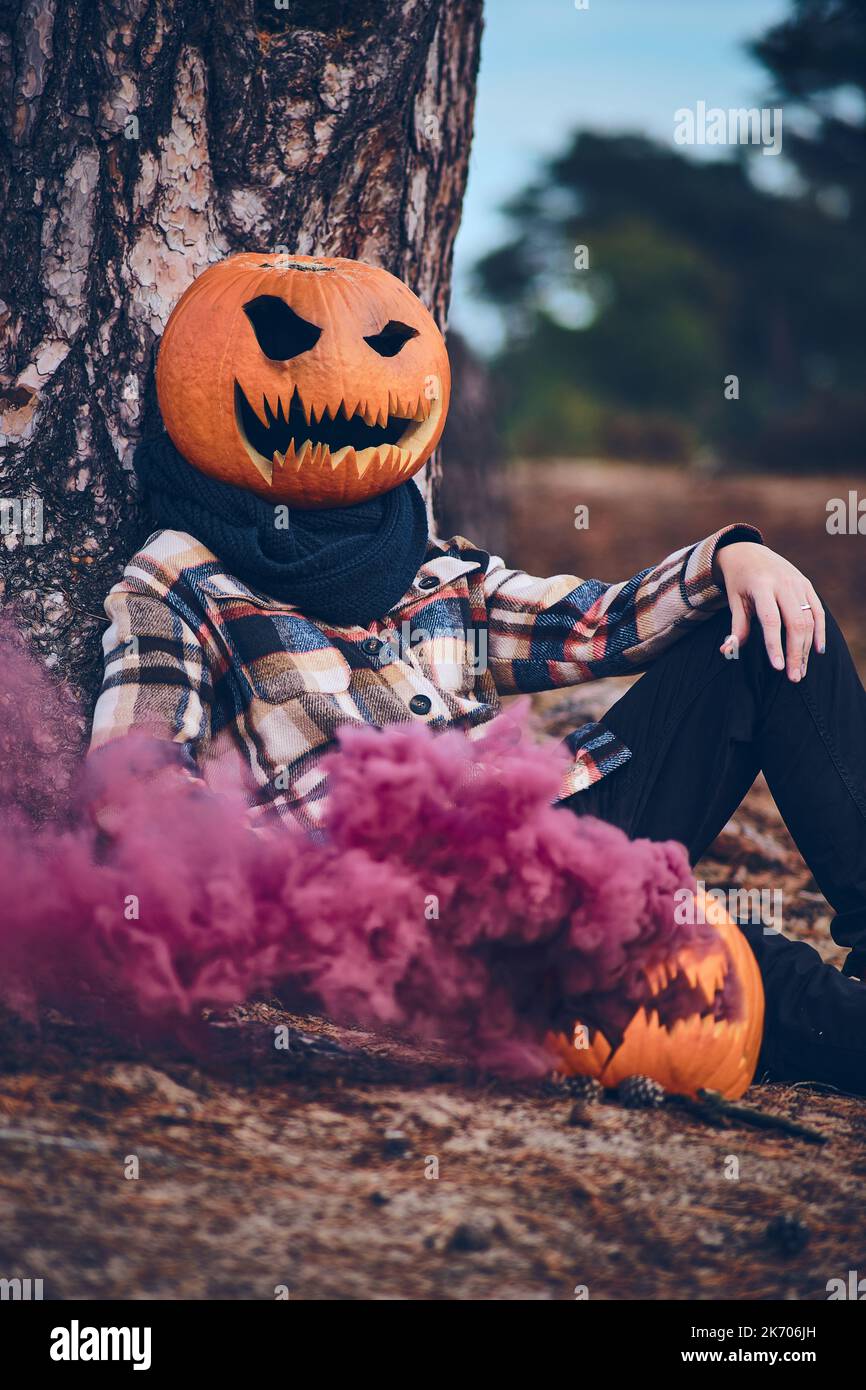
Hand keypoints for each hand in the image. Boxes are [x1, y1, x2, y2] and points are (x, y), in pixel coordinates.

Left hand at [713, 541, 825, 681]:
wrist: (749, 553)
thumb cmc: (739, 583)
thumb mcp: (734, 601)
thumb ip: (737, 627)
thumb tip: (727, 651)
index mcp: (761, 586)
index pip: (771, 620)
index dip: (775, 645)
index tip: (778, 668)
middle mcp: (783, 583)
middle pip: (795, 623)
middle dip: (795, 653)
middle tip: (793, 678)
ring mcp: (798, 583)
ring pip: (808, 620)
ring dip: (807, 648)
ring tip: (801, 670)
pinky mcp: (807, 585)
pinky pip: (817, 611)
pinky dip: (820, 632)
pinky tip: (817, 651)